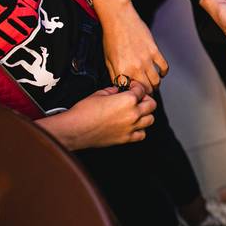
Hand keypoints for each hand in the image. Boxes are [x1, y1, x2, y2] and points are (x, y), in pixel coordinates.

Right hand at [41, 82, 156, 149]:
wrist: (74, 130)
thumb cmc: (84, 112)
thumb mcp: (99, 94)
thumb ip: (112, 91)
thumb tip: (116, 91)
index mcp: (128, 100)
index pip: (142, 90)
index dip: (137, 87)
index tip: (133, 87)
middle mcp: (133, 114)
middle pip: (151, 105)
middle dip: (146, 99)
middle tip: (138, 98)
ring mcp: (130, 127)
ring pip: (150, 119)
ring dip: (145, 114)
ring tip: (137, 112)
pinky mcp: (125, 139)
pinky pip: (142, 134)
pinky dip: (140, 130)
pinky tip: (133, 126)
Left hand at [98, 0, 167, 93]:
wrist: (120, 20)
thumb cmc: (112, 37)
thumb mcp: (108, 59)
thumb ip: (115, 74)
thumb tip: (121, 85)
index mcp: (121, 70)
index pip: (131, 91)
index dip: (133, 94)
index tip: (135, 94)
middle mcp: (134, 67)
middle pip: (146, 88)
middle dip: (146, 92)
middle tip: (146, 91)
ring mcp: (146, 59)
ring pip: (156, 80)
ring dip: (156, 84)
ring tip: (154, 84)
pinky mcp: (155, 51)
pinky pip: (163, 66)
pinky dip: (163, 72)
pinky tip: (160, 72)